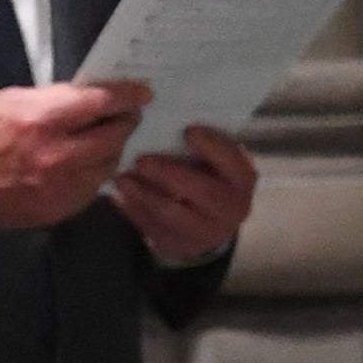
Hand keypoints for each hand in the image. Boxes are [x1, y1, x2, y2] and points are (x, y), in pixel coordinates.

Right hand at [0, 81, 147, 234]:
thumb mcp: (11, 101)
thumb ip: (54, 99)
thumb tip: (90, 98)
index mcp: (42, 120)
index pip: (102, 103)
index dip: (128, 95)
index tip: (141, 93)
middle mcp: (57, 156)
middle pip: (115, 136)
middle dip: (123, 123)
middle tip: (121, 117)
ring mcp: (59, 187)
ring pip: (108, 164)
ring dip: (108, 150)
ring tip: (96, 143)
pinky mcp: (57, 209)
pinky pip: (91, 189)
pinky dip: (91, 175)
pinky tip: (77, 167)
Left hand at [109, 119, 256, 265]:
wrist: (206, 223)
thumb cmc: (208, 178)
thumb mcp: (216, 161)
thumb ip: (205, 146)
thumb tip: (175, 117)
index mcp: (243, 179)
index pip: (233, 162)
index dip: (213, 147)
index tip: (188, 130)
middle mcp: (232, 208)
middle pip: (203, 192)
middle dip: (170, 175)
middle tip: (142, 160)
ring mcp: (206, 232)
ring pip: (172, 214)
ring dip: (144, 194)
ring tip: (122, 178)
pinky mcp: (178, 245)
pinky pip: (152, 228)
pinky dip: (133, 210)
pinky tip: (119, 195)